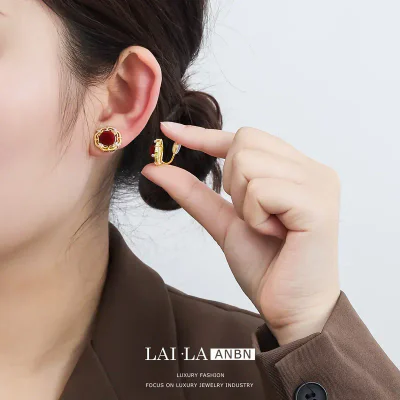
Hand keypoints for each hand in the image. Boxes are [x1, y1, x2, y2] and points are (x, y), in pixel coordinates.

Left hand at [141, 122, 340, 344]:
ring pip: (247, 162)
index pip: (245, 138)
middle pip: (244, 142)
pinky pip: (261, 190)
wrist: (291, 309)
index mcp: (294, 170)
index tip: (168, 130)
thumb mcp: (224, 222)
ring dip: (244, 204)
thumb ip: (194, 193)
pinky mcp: (318, 204)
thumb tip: (155, 168)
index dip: (204, 135)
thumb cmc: (266, 265)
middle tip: (255, 216)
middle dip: (232, 183)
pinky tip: (277, 234)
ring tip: (268, 228)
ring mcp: (318, 183)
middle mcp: (311, 169)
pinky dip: (256, 216)